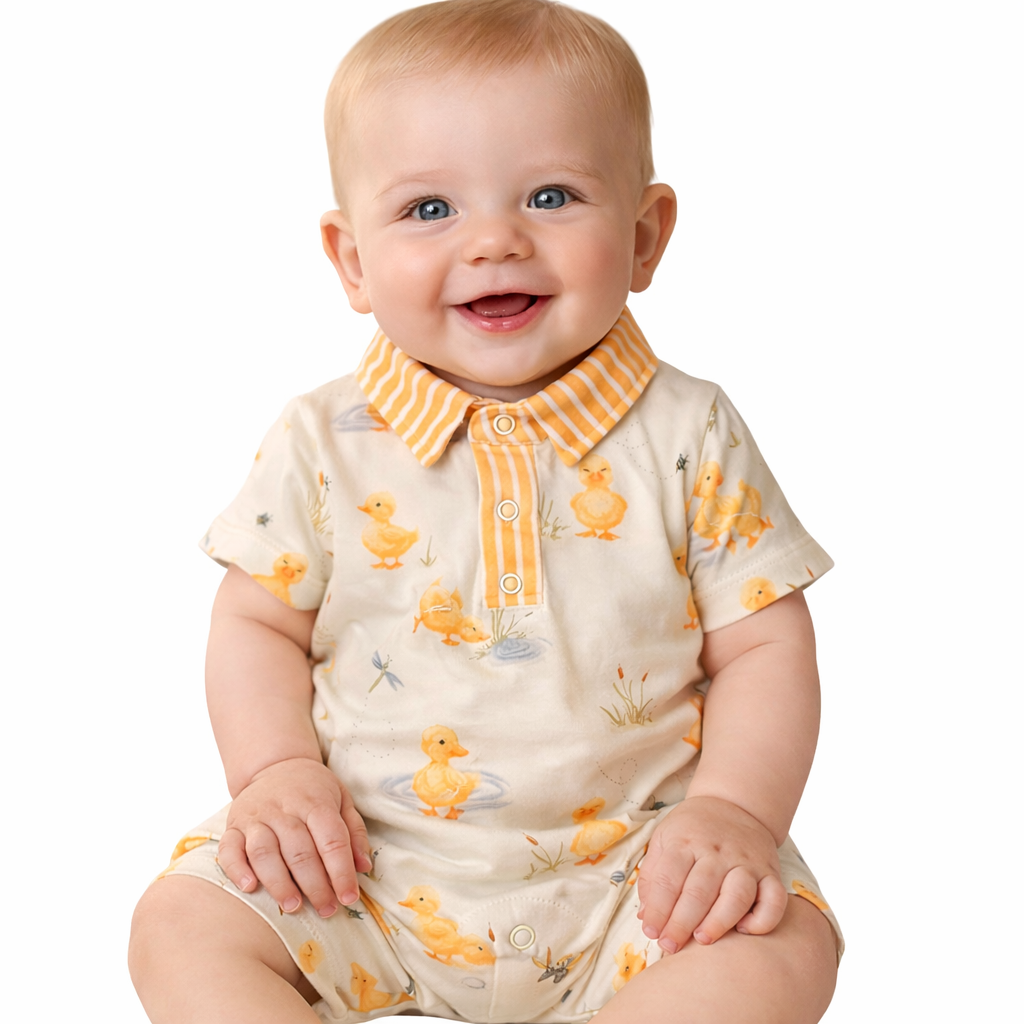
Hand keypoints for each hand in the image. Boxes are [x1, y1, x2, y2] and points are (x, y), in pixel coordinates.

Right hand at [218, 757, 371, 917]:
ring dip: (279, 883)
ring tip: (293, 906)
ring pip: (264, 852)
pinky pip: (229, 849)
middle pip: (299, 851)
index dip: (341, 872)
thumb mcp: (342, 799)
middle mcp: (284, 809)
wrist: (275, 764)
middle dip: (315, 885)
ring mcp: (256, 817)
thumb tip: (363, 867)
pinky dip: (237, 870)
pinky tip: (250, 888)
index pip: (331, 840)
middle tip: (326, 910)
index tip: (349, 898)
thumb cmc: (313, 789)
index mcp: (315, 802)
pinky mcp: (233, 826)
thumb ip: (353, 832)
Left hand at [636, 795, 787, 951]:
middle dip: (682, 924)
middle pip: (699, 892)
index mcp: (685, 842)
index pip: (669, 879)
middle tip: (670, 946)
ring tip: (702, 940)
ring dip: (718, 922)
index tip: (652, 932)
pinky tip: (744, 930)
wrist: (733, 803)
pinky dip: (763, 920)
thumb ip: (653, 876)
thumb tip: (646, 917)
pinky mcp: (770, 872)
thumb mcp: (664, 838)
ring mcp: (746, 862)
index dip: (658, 910)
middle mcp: (716, 851)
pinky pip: (775, 900)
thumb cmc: (692, 829)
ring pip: (736, 896)